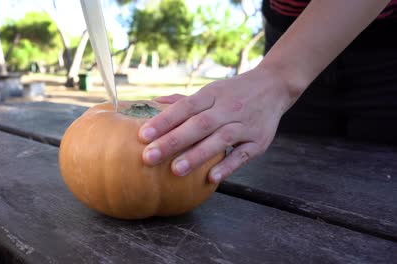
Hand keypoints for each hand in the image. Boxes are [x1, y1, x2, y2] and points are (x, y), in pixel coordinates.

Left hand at [138, 65, 296, 182]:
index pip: (185, 107)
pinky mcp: (259, 141)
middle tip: (149, 156)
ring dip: (197, 155)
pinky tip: (211, 178)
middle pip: (198, 125)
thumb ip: (183, 101)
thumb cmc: (234, 92)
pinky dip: (228, 166)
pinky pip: (243, 155)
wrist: (274, 86)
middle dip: (173, 141)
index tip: (143, 135)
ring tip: (175, 170)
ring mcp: (244, 125)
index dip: (164, 121)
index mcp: (212, 95)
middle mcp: (228, 108)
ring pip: (220, 139)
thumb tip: (153, 103)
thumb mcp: (211, 90)